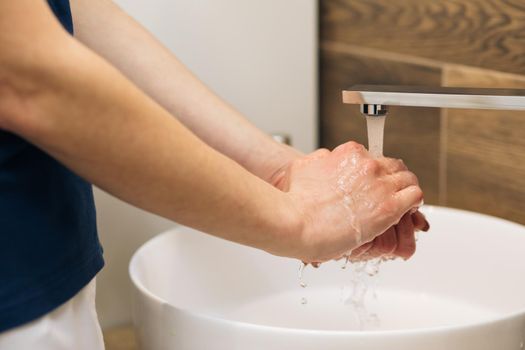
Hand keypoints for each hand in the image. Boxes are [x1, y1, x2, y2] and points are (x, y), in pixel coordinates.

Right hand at [272, 141, 423, 262]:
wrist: (293, 222)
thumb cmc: (293, 201)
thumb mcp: (302, 167)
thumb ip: (319, 160)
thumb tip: (326, 160)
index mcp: (349, 153)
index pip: (373, 157)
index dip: (374, 172)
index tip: (370, 185)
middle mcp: (368, 164)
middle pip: (394, 166)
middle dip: (392, 179)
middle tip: (386, 194)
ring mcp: (380, 185)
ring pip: (408, 179)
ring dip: (405, 190)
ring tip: (398, 204)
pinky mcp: (389, 207)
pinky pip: (415, 196)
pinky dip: (413, 203)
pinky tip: (403, 212)